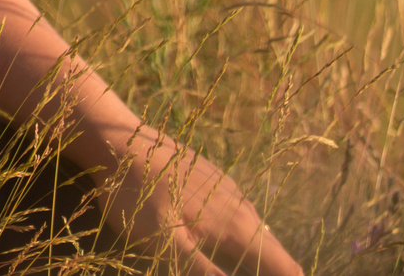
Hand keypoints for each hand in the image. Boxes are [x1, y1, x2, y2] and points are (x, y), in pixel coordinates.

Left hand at [92, 122, 303, 275]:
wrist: (118, 142)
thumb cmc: (138, 197)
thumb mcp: (166, 244)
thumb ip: (203, 271)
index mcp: (237, 227)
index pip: (286, 266)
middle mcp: (241, 206)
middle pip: (276, 250)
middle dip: (281, 272)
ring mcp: (228, 189)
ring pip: (259, 230)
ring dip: (265, 255)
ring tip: (261, 269)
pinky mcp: (212, 178)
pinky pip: (242, 212)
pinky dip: (247, 235)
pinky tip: (234, 240)